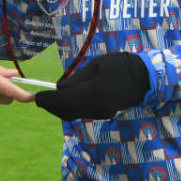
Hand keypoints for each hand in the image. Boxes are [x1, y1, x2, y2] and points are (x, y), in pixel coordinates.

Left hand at [34, 52, 148, 120]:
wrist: (143, 78)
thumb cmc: (119, 65)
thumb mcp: (95, 66)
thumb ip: (76, 80)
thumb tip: (59, 88)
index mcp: (90, 93)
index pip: (61, 100)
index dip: (47, 100)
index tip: (36, 97)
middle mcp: (93, 108)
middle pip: (65, 112)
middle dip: (51, 107)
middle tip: (40, 99)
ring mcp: (99, 114)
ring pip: (73, 115)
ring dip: (60, 109)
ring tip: (51, 99)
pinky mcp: (104, 114)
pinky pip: (83, 113)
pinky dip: (72, 109)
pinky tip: (67, 100)